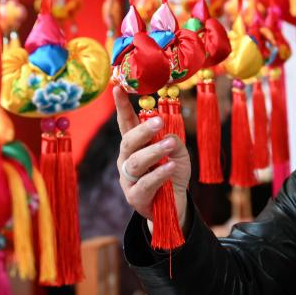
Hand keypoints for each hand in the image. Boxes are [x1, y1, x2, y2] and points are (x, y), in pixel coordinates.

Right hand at [113, 87, 189, 226]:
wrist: (175, 206)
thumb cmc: (172, 174)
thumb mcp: (177, 152)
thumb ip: (172, 139)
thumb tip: (166, 134)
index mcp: (135, 145)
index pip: (126, 122)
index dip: (122, 106)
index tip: (118, 88)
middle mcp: (127, 159)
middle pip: (128, 141)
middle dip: (143, 130)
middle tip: (159, 121)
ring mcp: (128, 179)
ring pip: (135, 162)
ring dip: (153, 151)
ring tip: (169, 145)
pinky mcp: (135, 197)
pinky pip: (144, 183)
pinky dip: (158, 174)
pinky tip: (170, 167)